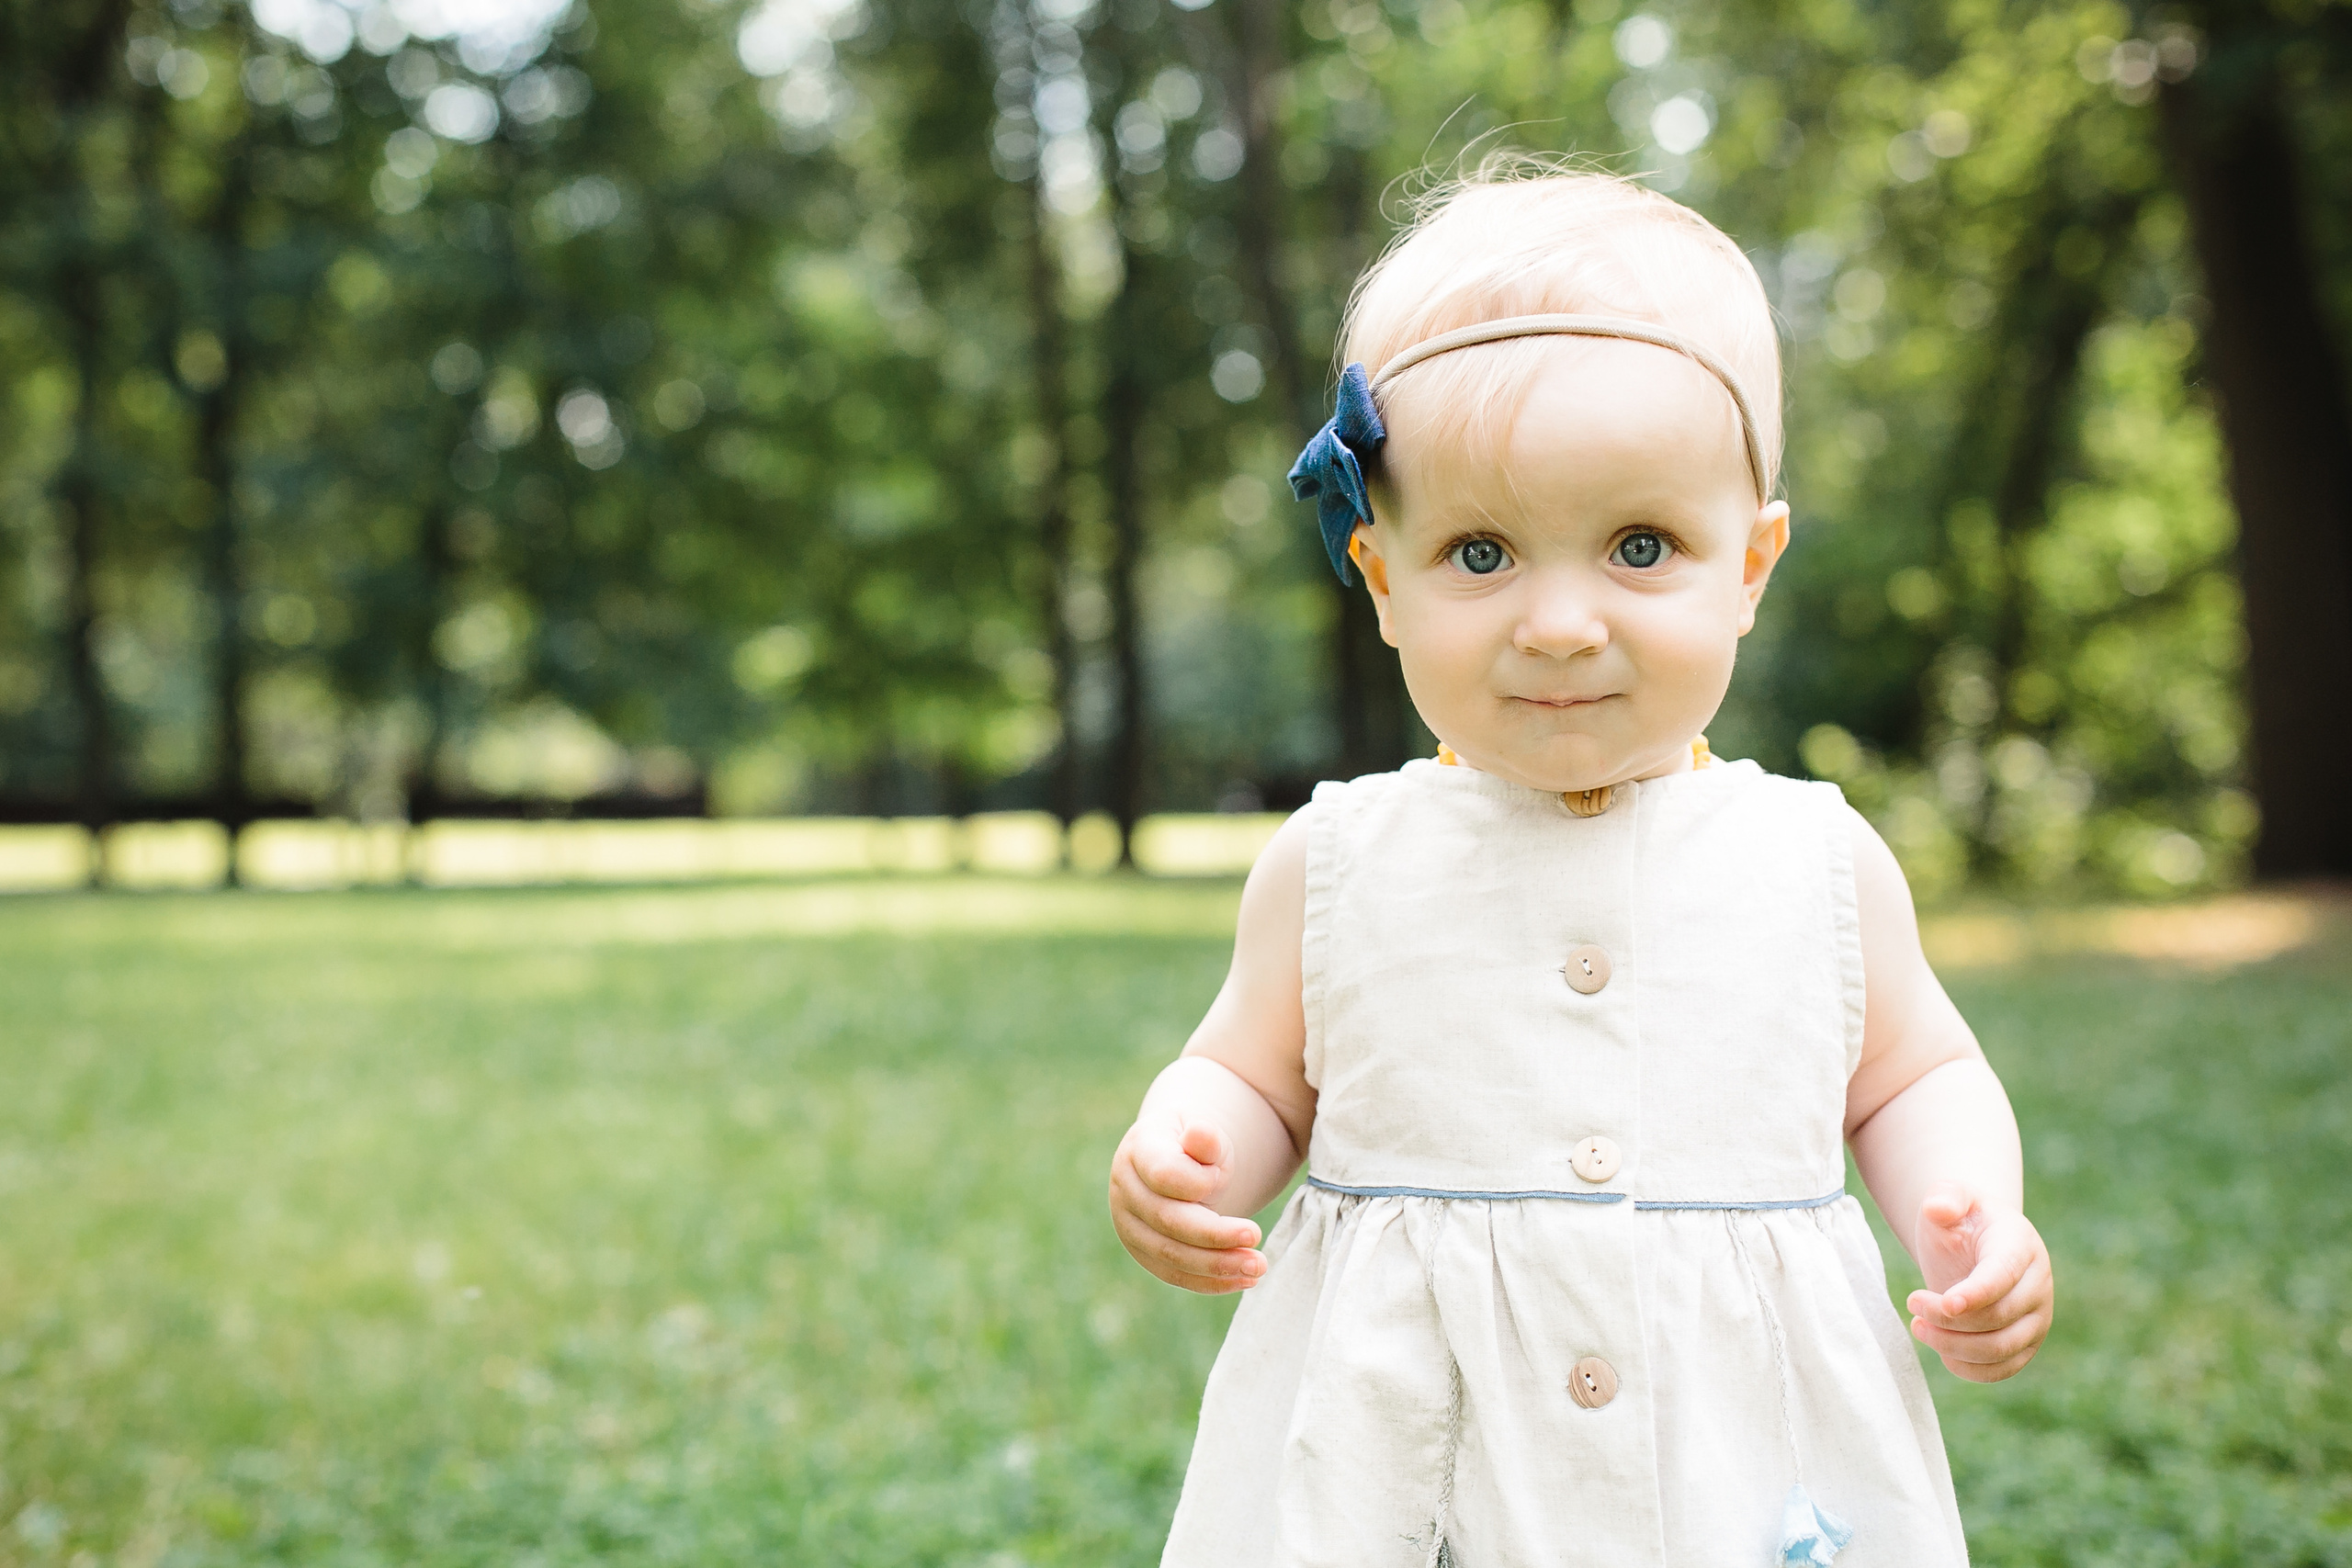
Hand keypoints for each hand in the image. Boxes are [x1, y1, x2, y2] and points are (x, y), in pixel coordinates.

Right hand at [1108, 1113, 1267, 1293]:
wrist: (1175, 1162)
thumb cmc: (1194, 1146)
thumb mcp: (1203, 1133)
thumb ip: (1205, 1138)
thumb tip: (1200, 1133)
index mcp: (1139, 1151)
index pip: (1164, 1174)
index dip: (1199, 1182)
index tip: (1223, 1177)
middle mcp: (1126, 1191)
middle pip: (1168, 1221)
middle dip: (1215, 1234)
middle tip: (1256, 1236)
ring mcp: (1130, 1226)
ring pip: (1171, 1255)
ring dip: (1218, 1265)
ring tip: (1258, 1267)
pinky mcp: (1144, 1253)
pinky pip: (1176, 1275)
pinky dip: (1211, 1282)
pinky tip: (1243, 1280)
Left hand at [1904, 1182, 2053, 1381]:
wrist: (1977, 1244)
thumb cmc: (1962, 1220)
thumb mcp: (1951, 1196)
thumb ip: (1945, 1196)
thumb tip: (1937, 1209)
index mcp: (2021, 1247)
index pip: (2004, 1276)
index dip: (1976, 1293)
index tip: (1944, 1303)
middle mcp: (2038, 1286)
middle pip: (1999, 1317)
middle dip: (1949, 1318)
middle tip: (1912, 1303)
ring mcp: (2036, 1319)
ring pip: (2000, 1349)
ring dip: (1953, 1346)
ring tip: (1918, 1326)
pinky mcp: (2025, 1345)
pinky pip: (2002, 1369)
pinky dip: (1968, 1368)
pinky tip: (1939, 1350)